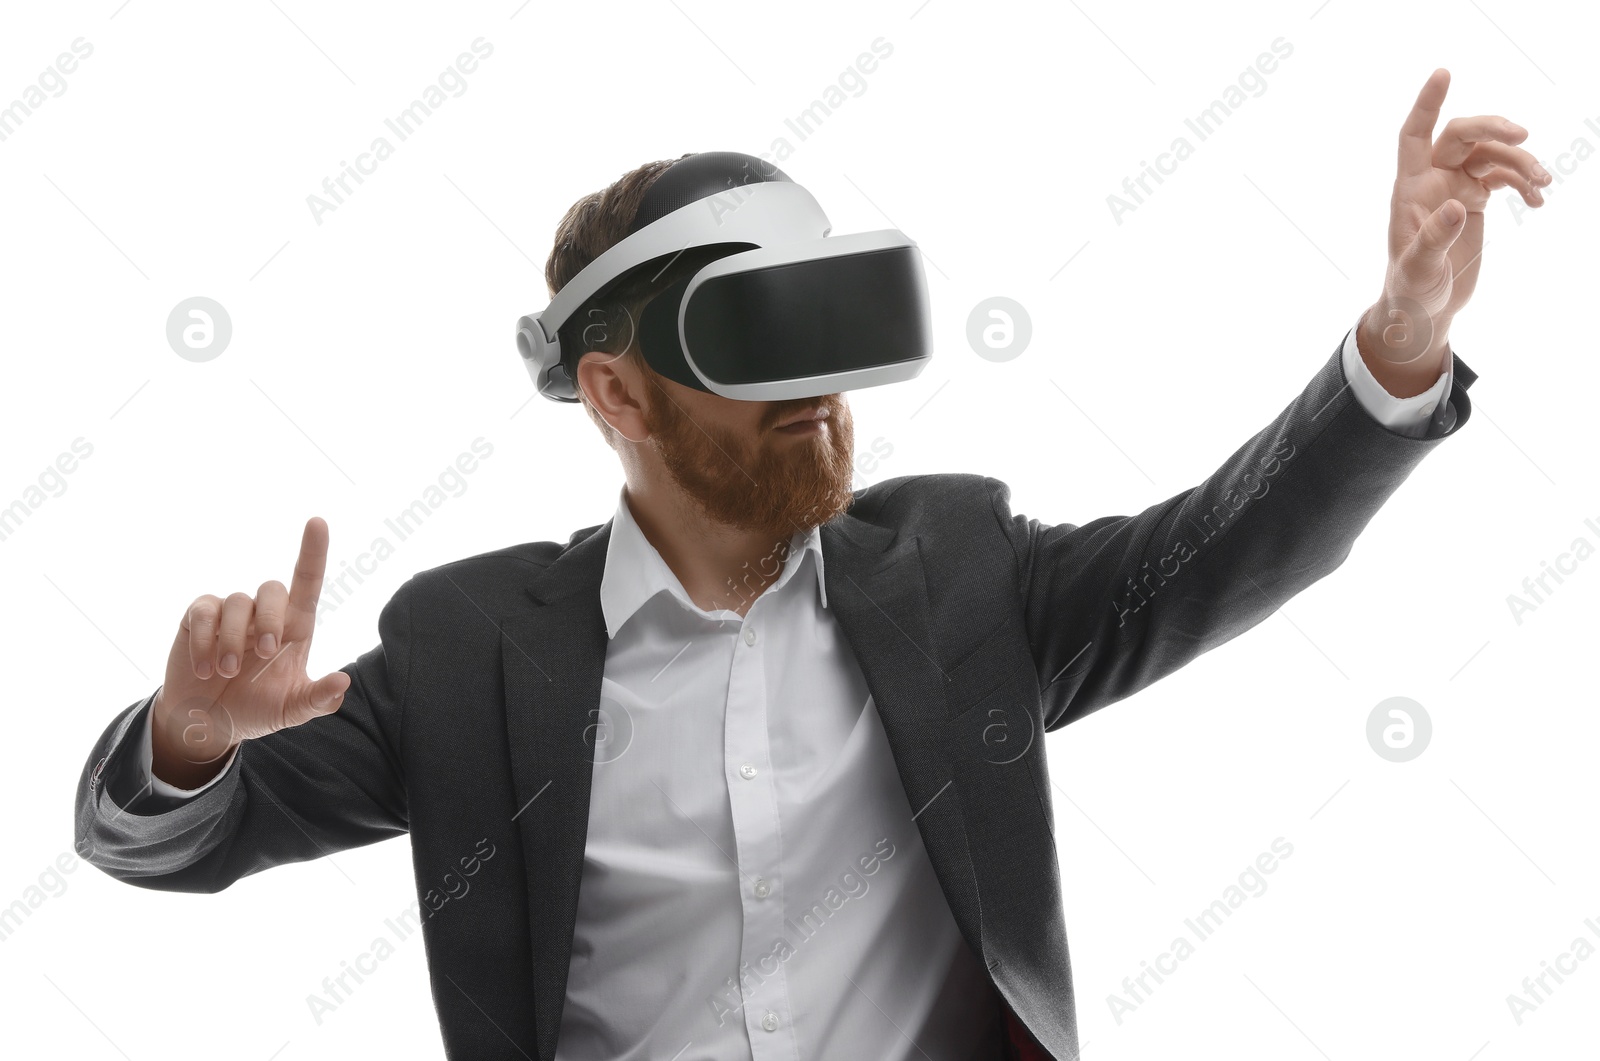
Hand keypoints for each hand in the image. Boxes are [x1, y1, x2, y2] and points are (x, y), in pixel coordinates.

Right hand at [151, 517, 350, 786]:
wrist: (208, 724)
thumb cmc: (257, 709)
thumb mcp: (291, 711)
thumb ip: (318, 699)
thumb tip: (343, 681)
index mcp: (294, 629)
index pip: (308, 582)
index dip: (313, 551)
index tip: (318, 521)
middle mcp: (264, 615)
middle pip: (272, 589)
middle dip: (269, 620)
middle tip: (263, 655)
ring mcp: (231, 615)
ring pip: (236, 602)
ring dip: (231, 640)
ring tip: (225, 672)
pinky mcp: (198, 619)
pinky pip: (204, 611)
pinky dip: (205, 640)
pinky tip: (204, 668)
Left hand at [1357, 68, 1550, 395]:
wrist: (1422, 311)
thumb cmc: (1410, 291)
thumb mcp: (1418, 270)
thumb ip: (1433, 238)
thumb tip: (1456, 206)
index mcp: (1409, 190)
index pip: (1413, 135)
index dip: (1427, 104)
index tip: (1444, 73)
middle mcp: (1431, 182)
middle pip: (1462, 136)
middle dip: (1493, 129)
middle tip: (1523, 137)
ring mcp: (1455, 188)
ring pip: (1490, 155)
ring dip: (1519, 161)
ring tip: (1542, 182)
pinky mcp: (1474, 201)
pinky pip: (1502, 176)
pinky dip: (1522, 182)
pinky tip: (1537, 200)